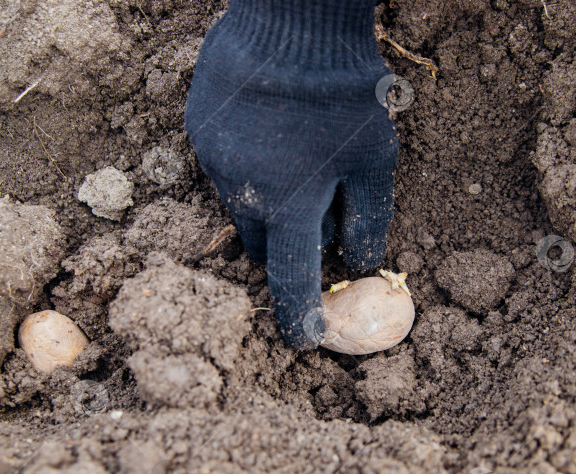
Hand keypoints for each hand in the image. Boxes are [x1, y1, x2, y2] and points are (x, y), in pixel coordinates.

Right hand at [184, 0, 397, 347]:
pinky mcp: (200, 130)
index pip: (291, 280)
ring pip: (241, 206)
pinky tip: (272, 133)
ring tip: (296, 161)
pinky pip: (225, 168)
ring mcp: (214, 160)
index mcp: (289, 206)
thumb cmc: (346, 93)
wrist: (294, 18)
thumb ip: (367, 220)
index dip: (298, 316)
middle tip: (315, 216)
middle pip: (261, 245)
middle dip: (286, 245)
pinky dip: (249, 168)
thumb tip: (361, 265)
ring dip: (267, 204)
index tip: (303, 340)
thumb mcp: (375, 161)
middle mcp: (242, 192)